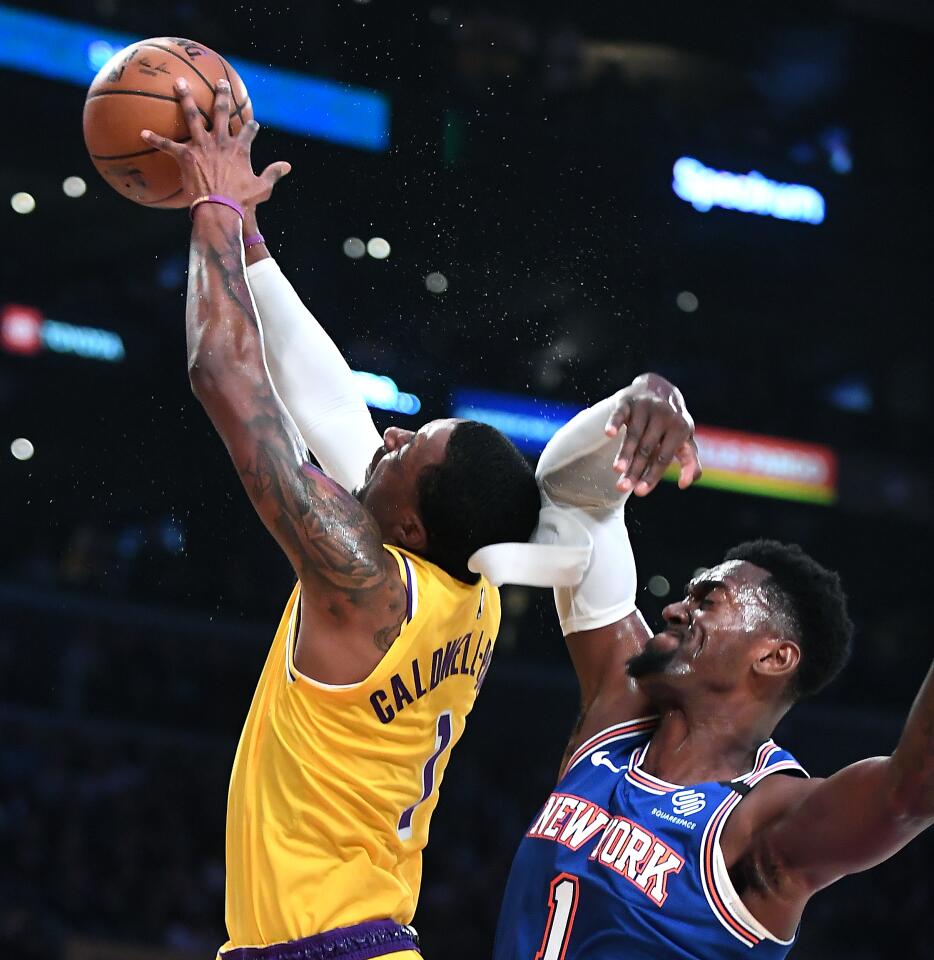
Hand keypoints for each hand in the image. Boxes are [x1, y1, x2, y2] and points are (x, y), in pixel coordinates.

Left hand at [141, 77, 290, 208]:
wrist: (220, 208)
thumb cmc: (242, 201)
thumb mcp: (262, 188)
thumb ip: (273, 174)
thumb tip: (287, 166)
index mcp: (240, 149)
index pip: (249, 132)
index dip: (252, 127)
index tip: (253, 123)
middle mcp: (221, 141)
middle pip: (222, 112)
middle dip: (221, 95)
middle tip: (220, 82)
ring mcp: (202, 146)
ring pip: (192, 116)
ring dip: (185, 99)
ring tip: (178, 84)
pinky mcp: (185, 156)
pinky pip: (167, 145)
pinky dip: (154, 139)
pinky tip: (142, 133)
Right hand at [604, 373, 701, 495]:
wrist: (659, 387)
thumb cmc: (672, 423)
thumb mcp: (685, 440)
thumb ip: (690, 463)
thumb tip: (684, 485)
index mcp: (680, 428)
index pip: (664, 457)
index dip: (652, 475)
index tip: (640, 491)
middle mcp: (664, 415)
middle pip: (646, 449)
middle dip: (634, 469)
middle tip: (622, 488)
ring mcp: (645, 407)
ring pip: (633, 434)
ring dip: (624, 452)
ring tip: (616, 470)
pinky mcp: (628, 401)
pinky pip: (620, 413)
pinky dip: (614, 422)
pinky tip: (609, 433)